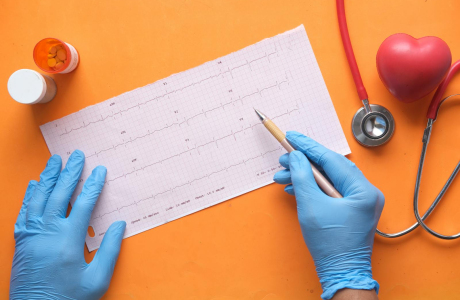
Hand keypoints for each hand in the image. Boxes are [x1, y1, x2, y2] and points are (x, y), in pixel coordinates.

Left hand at [10, 151, 125, 299]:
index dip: (93, 185)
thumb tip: (119, 224)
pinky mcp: (21, 242)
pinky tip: (35, 185)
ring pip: (39, 198)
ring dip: (48, 177)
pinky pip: (24, 212)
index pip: (83, 204)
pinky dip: (30, 195)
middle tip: (76, 155)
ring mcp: (31, 236)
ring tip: (55, 161)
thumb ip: (109, 250)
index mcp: (68, 240)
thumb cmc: (68, 299)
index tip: (100, 170)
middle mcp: (47, 233)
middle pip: (59, 194)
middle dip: (70, 173)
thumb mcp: (97, 280)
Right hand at [273, 131, 383, 299]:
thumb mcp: (311, 206)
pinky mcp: (352, 208)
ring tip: (283, 176)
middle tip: (283, 159)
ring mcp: (360, 201)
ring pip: (329, 178)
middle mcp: (366, 192)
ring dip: (305, 176)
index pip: (332, 159)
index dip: (309, 147)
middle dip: (304, 163)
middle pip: (331, 167)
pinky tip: (295, 187)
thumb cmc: (330, 245)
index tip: (292, 137)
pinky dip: (313, 187)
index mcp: (363, 190)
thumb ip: (302, 176)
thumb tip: (296, 157)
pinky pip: (331, 190)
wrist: (341, 273)